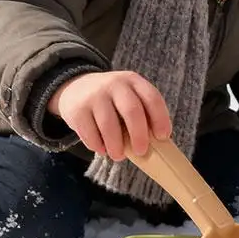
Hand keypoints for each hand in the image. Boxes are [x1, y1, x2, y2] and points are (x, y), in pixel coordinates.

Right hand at [48, 71, 171, 159]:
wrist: (76, 88)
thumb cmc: (112, 101)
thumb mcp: (129, 97)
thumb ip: (142, 114)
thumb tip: (156, 146)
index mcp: (133, 81)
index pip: (152, 98)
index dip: (160, 119)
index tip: (163, 137)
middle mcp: (114, 84)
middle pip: (132, 111)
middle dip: (139, 135)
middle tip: (142, 151)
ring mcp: (94, 96)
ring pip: (109, 125)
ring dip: (117, 146)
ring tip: (119, 156)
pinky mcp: (77, 110)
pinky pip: (90, 133)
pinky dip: (98, 146)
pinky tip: (103, 149)